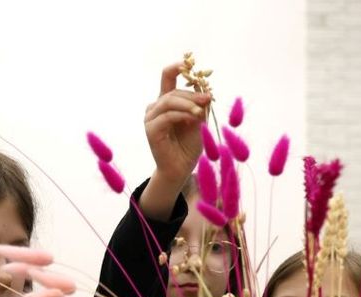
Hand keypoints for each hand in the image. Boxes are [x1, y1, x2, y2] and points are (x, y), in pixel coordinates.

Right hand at [138, 62, 211, 219]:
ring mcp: (151, 118)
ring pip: (169, 102)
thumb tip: (206, 93)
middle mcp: (155, 107)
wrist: (180, 169)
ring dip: (188, 104)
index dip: (176, 67)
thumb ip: (199, 107)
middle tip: (208, 98)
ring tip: (202, 111)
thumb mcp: (198, 122)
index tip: (189, 63)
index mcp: (166, 102)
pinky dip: (182, 115)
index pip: (167, 77)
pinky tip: (194, 118)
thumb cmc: (189, 146)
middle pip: (173, 91)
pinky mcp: (151, 130)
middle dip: (192, 94)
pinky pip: (167, 116)